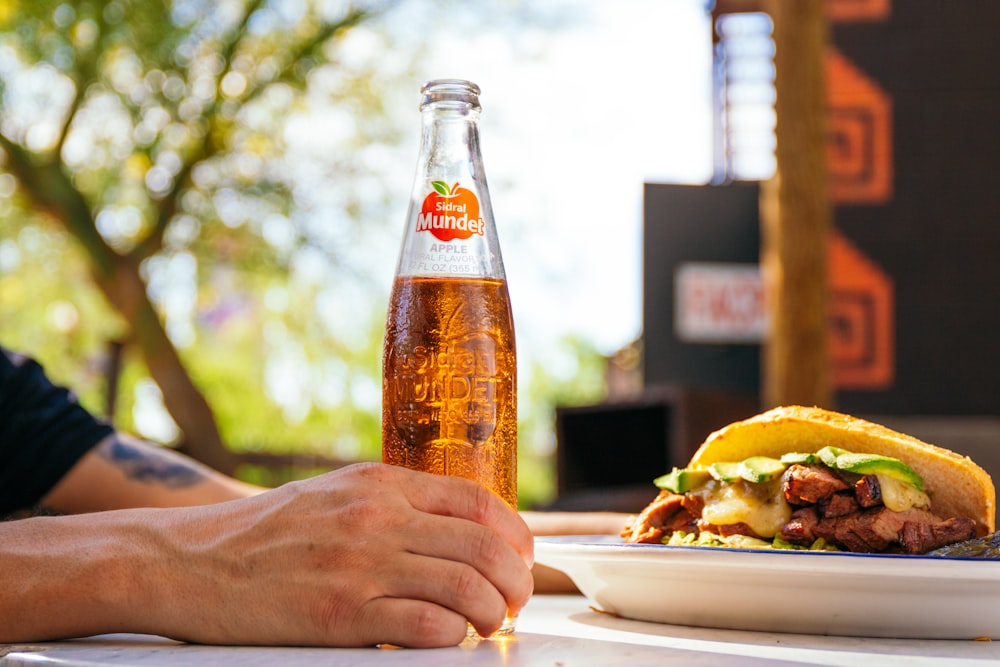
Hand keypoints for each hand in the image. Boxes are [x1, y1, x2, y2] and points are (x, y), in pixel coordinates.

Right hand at [138, 462, 533, 646]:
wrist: (190, 560)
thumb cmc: (267, 532)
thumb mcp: (336, 495)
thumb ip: (394, 504)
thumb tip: (456, 530)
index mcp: (381, 484)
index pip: (477, 501)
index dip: (515, 533)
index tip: (521, 557)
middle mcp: (378, 517)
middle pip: (483, 545)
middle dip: (515, 579)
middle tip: (514, 600)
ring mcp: (361, 565)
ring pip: (465, 586)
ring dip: (491, 612)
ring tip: (488, 624)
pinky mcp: (341, 614)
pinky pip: (425, 626)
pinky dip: (452, 636)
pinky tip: (448, 639)